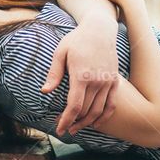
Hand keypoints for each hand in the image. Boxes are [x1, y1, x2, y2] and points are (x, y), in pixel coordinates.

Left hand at [41, 16, 120, 135]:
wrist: (100, 30)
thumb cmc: (77, 40)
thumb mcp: (60, 53)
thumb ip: (54, 74)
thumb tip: (44, 92)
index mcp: (81, 75)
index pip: (74, 106)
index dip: (65, 121)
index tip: (59, 130)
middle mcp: (97, 81)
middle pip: (85, 111)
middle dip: (73, 123)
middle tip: (63, 128)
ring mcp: (107, 82)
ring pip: (98, 111)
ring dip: (86, 123)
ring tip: (75, 128)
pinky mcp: (114, 81)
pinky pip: (111, 105)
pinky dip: (103, 117)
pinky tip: (95, 124)